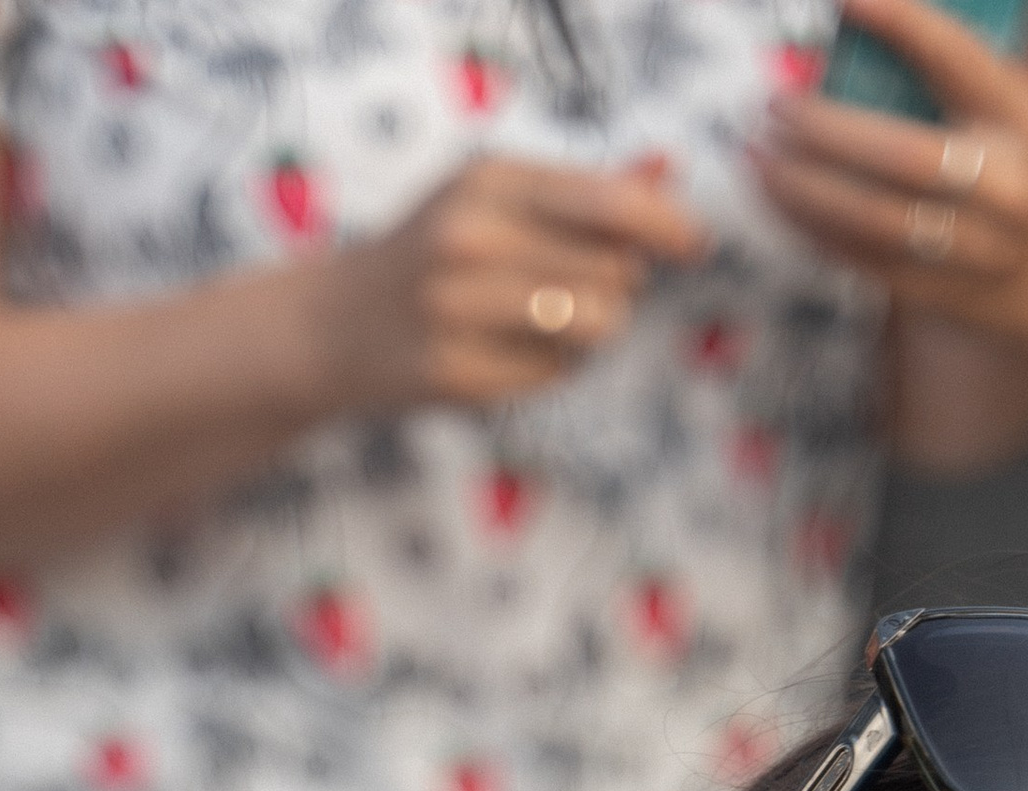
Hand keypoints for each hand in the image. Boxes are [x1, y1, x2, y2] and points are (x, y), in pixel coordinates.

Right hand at [308, 150, 710, 413]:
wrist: (333, 325)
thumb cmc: (430, 255)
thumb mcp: (487, 197)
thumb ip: (571, 197)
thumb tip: (665, 203)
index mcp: (487, 179)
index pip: (607, 199)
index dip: (665, 225)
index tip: (694, 245)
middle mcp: (471, 237)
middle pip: (614, 270)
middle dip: (619, 285)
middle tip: (582, 292)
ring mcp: (459, 309)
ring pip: (594, 325)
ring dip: (595, 331)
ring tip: (555, 325)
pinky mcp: (456, 373)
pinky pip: (555, 375)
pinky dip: (553, 369)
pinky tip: (512, 355)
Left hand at [754, 0, 1027, 462]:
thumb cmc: (1018, 160)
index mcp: (1026, 119)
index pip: (956, 62)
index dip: (900, 25)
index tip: (844, 0)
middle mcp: (1008, 188)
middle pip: (906, 155)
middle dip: (830, 129)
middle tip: (775, 105)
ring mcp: (973, 251)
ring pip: (876, 219)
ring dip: (805, 188)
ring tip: (758, 156)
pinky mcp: (934, 292)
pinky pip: (861, 260)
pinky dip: (810, 228)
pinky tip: (774, 199)